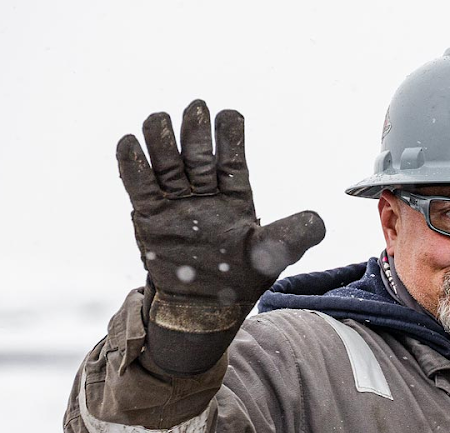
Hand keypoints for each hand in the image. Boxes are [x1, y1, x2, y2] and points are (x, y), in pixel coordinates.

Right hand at [116, 100, 323, 371]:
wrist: (204, 307)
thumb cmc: (241, 278)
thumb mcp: (274, 255)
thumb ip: (295, 235)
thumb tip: (319, 221)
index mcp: (235, 196)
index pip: (232, 159)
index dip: (230, 137)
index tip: (229, 114)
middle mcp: (204, 194)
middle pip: (197, 155)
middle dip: (196, 131)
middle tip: (196, 108)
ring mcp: (176, 203)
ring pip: (166, 163)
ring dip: (162, 139)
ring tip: (159, 119)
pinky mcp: (150, 216)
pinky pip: (139, 186)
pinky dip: (133, 164)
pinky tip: (130, 142)